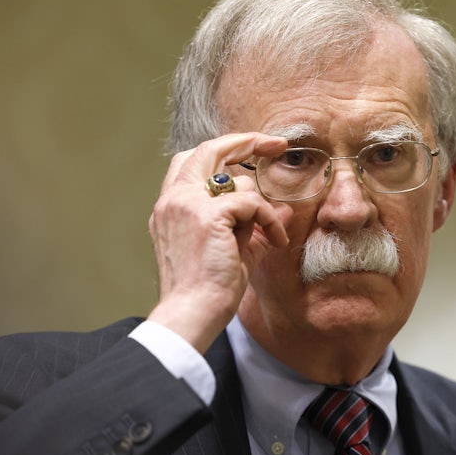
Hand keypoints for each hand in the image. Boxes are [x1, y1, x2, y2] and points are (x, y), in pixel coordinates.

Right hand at [147, 133, 289, 352]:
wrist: (192, 313)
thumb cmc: (209, 289)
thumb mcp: (234, 251)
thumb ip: (254, 227)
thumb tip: (284, 210)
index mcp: (171, 206)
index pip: (193, 161)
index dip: (224, 150)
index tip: (253, 152)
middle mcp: (173, 199)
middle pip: (208, 149)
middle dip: (246, 140)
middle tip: (276, 144)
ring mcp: (186, 204)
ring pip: (237, 181)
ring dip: (262, 207)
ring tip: (271, 236)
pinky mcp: (206, 215)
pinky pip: (252, 203)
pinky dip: (269, 219)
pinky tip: (276, 242)